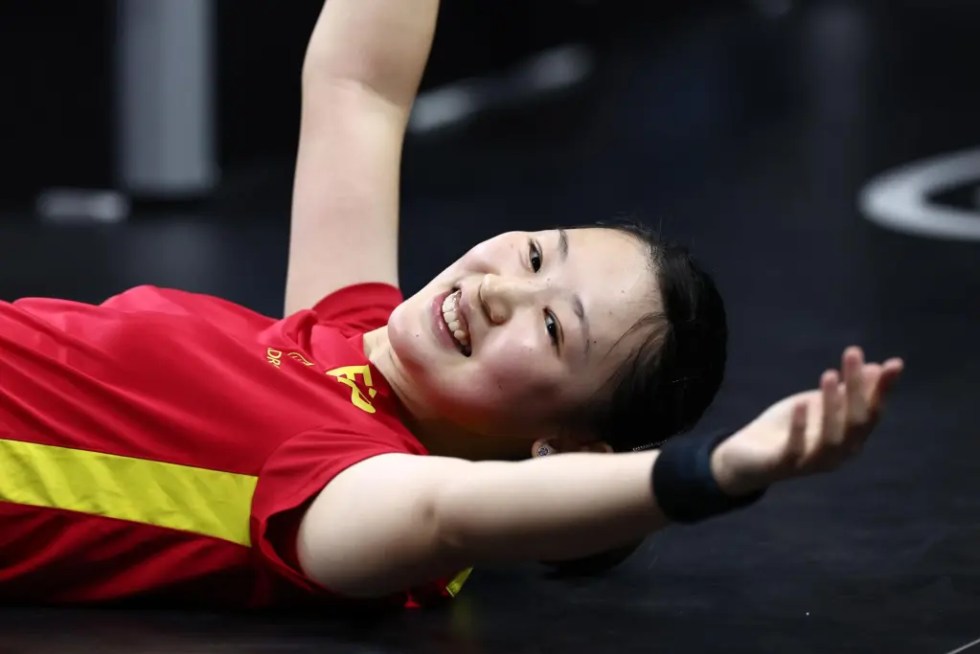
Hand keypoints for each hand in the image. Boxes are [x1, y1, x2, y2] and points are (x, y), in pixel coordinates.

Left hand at [711, 347, 903, 495]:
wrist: (748, 457)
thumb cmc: (790, 429)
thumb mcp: (819, 405)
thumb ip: (847, 392)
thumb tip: (876, 366)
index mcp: (850, 438)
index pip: (873, 413)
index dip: (884, 390)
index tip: (894, 364)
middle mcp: (839, 454)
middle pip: (856, 422)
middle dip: (858, 388)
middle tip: (853, 354)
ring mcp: (812, 462)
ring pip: (832, 438)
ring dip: (832, 405)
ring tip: (829, 374)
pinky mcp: (784, 465)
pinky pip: (795, 450)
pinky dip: (800, 427)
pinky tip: (800, 403)